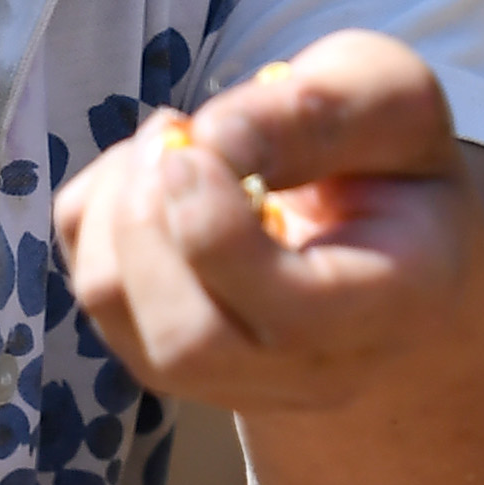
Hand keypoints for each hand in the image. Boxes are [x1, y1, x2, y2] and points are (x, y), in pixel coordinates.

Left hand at [53, 31, 483, 419]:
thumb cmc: (390, 165)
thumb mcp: (391, 104)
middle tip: (177, 132)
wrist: (386, 246)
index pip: (287, 317)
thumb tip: (211, 141)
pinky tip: (158, 178)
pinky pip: (92, 285)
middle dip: (149, 219)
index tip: (204, 138)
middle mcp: (312, 375)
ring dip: (119, 204)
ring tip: (173, 144)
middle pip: (186, 343)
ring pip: (117, 311)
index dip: (216, 225)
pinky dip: (101, 210)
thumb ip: (320, 111)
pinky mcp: (163, 354)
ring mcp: (231, 380)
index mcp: (390, 311)